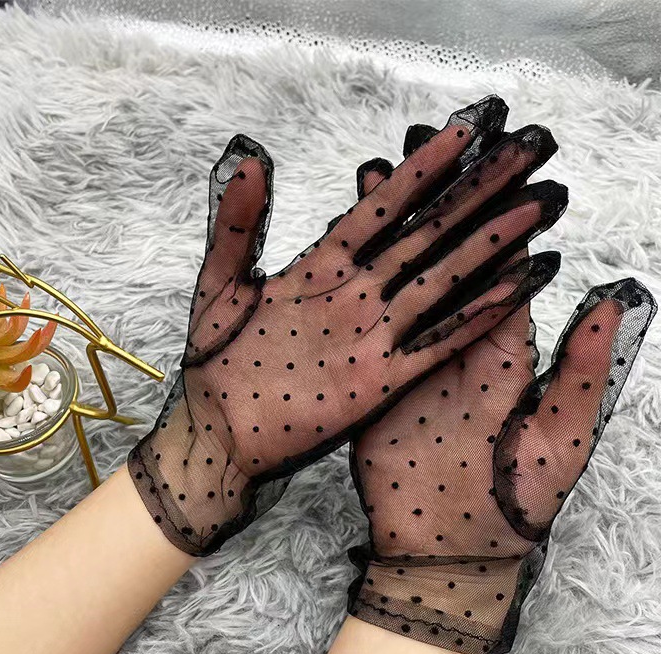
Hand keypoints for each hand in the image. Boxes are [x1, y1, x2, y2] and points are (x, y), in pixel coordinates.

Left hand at [130, 96, 567, 555]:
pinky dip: (474, 317)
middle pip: (422, 236)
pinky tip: (511, 289)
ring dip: (486, 247)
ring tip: (533, 209)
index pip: (377, 210)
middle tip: (520, 156)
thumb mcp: (219, 284)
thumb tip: (252, 159)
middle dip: (472, 196)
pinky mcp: (380, 380)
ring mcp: (371, 336)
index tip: (457, 133)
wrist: (218, 428)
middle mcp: (356, 296)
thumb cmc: (213, 358)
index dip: (416, 172)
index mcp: (320, 269)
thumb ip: (237, 225)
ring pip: (438, 282)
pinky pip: (435, 344)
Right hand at [347, 123, 655, 653]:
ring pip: (401, 281)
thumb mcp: (559, 440)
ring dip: (393, 228)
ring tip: (379, 171)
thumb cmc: (510, 503)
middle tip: (430, 141)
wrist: (448, 550)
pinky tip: (344, 245)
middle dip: (440, 201)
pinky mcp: (373, 382)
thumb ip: (578, 372)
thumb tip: (604, 298)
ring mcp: (408, 360)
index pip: (496, 267)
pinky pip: (367, 325)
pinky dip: (357, 283)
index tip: (486, 162)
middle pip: (446, 261)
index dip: (492, 215)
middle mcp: (455, 344)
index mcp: (501, 350)